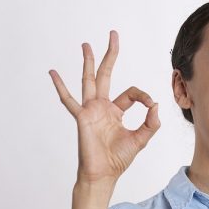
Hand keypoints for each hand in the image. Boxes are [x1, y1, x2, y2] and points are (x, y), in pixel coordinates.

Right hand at [48, 30, 160, 184]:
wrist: (104, 173)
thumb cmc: (119, 159)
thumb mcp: (141, 139)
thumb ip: (151, 123)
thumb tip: (156, 105)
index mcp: (116, 111)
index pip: (131, 93)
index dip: (143, 96)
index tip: (150, 104)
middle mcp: (102, 107)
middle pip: (106, 74)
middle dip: (110, 55)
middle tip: (113, 35)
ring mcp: (90, 110)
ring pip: (89, 80)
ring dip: (88, 62)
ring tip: (86, 44)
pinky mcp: (81, 117)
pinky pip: (68, 100)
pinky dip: (61, 86)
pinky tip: (53, 72)